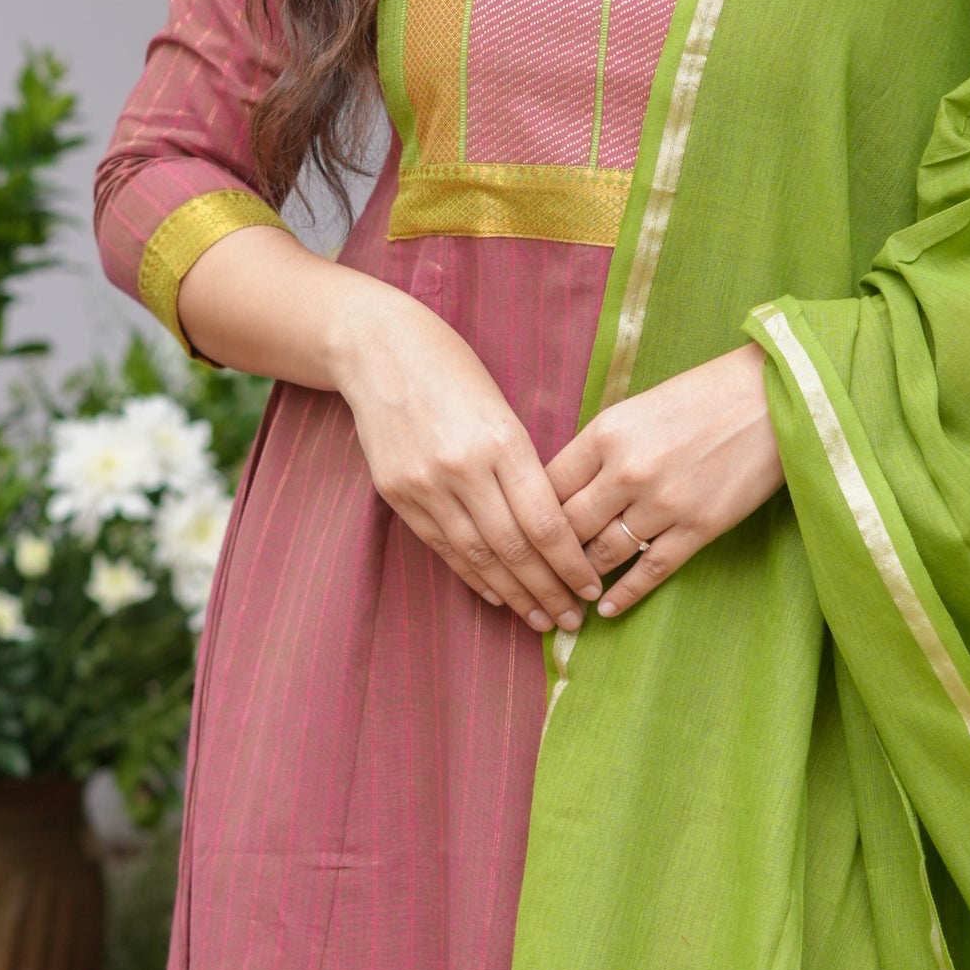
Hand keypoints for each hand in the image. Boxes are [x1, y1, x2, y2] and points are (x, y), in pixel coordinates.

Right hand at [331, 278, 602, 631]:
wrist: (378, 350)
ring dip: (513, 595)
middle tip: (573, 620)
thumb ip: (526, 465)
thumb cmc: (454, 371)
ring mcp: (425, 485)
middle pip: (514, 548)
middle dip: (547, 590)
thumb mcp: (504, 407)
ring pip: (478, 556)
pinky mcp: (397, 494)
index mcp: (502, 441)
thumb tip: (558, 526)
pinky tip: (496, 595)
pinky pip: (443, 547)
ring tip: (540, 619)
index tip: (591, 587)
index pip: (545, 522)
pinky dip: (472, 575)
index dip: (570, 564)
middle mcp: (462, 468)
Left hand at [547, 344, 783, 619]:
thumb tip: (569, 488)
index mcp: (606, 433)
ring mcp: (662, 503)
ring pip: (603, 555)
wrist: (773, 398)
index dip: (533, 513)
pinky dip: (624, 594)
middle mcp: (626, 471)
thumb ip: (602, 446)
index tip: (526, 532)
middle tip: (538, 576)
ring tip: (569, 593)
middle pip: (568, 526)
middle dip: (550, 555)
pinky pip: (650, 571)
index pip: (549, 485)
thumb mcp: (638, 407)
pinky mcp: (698, 527)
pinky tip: (606, 608)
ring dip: (582, 577)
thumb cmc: (704, 396)